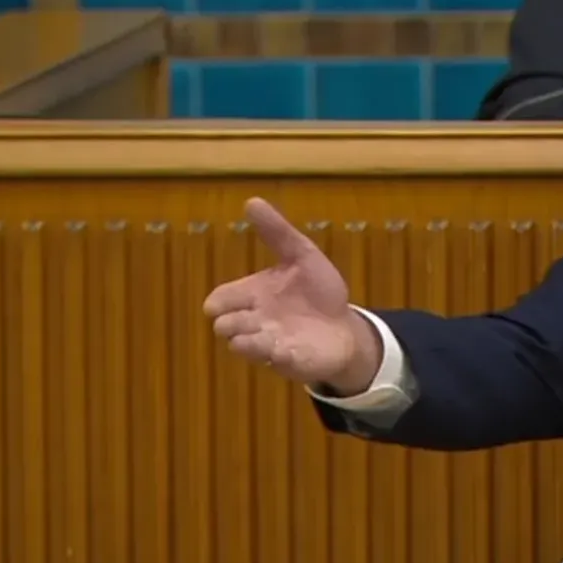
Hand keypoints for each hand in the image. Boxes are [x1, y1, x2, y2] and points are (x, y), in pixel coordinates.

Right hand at [204, 198, 381, 393]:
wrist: (345, 325)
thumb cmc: (318, 291)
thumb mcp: (302, 256)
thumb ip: (277, 233)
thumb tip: (251, 201)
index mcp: (251, 296)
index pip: (218, 300)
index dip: (221, 301)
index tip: (243, 296)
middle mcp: (254, 322)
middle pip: (223, 325)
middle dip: (232, 322)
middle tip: (255, 314)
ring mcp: (270, 344)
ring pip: (242, 346)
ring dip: (250, 340)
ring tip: (269, 332)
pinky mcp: (291, 362)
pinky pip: (275, 361)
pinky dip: (277, 354)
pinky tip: (286, 347)